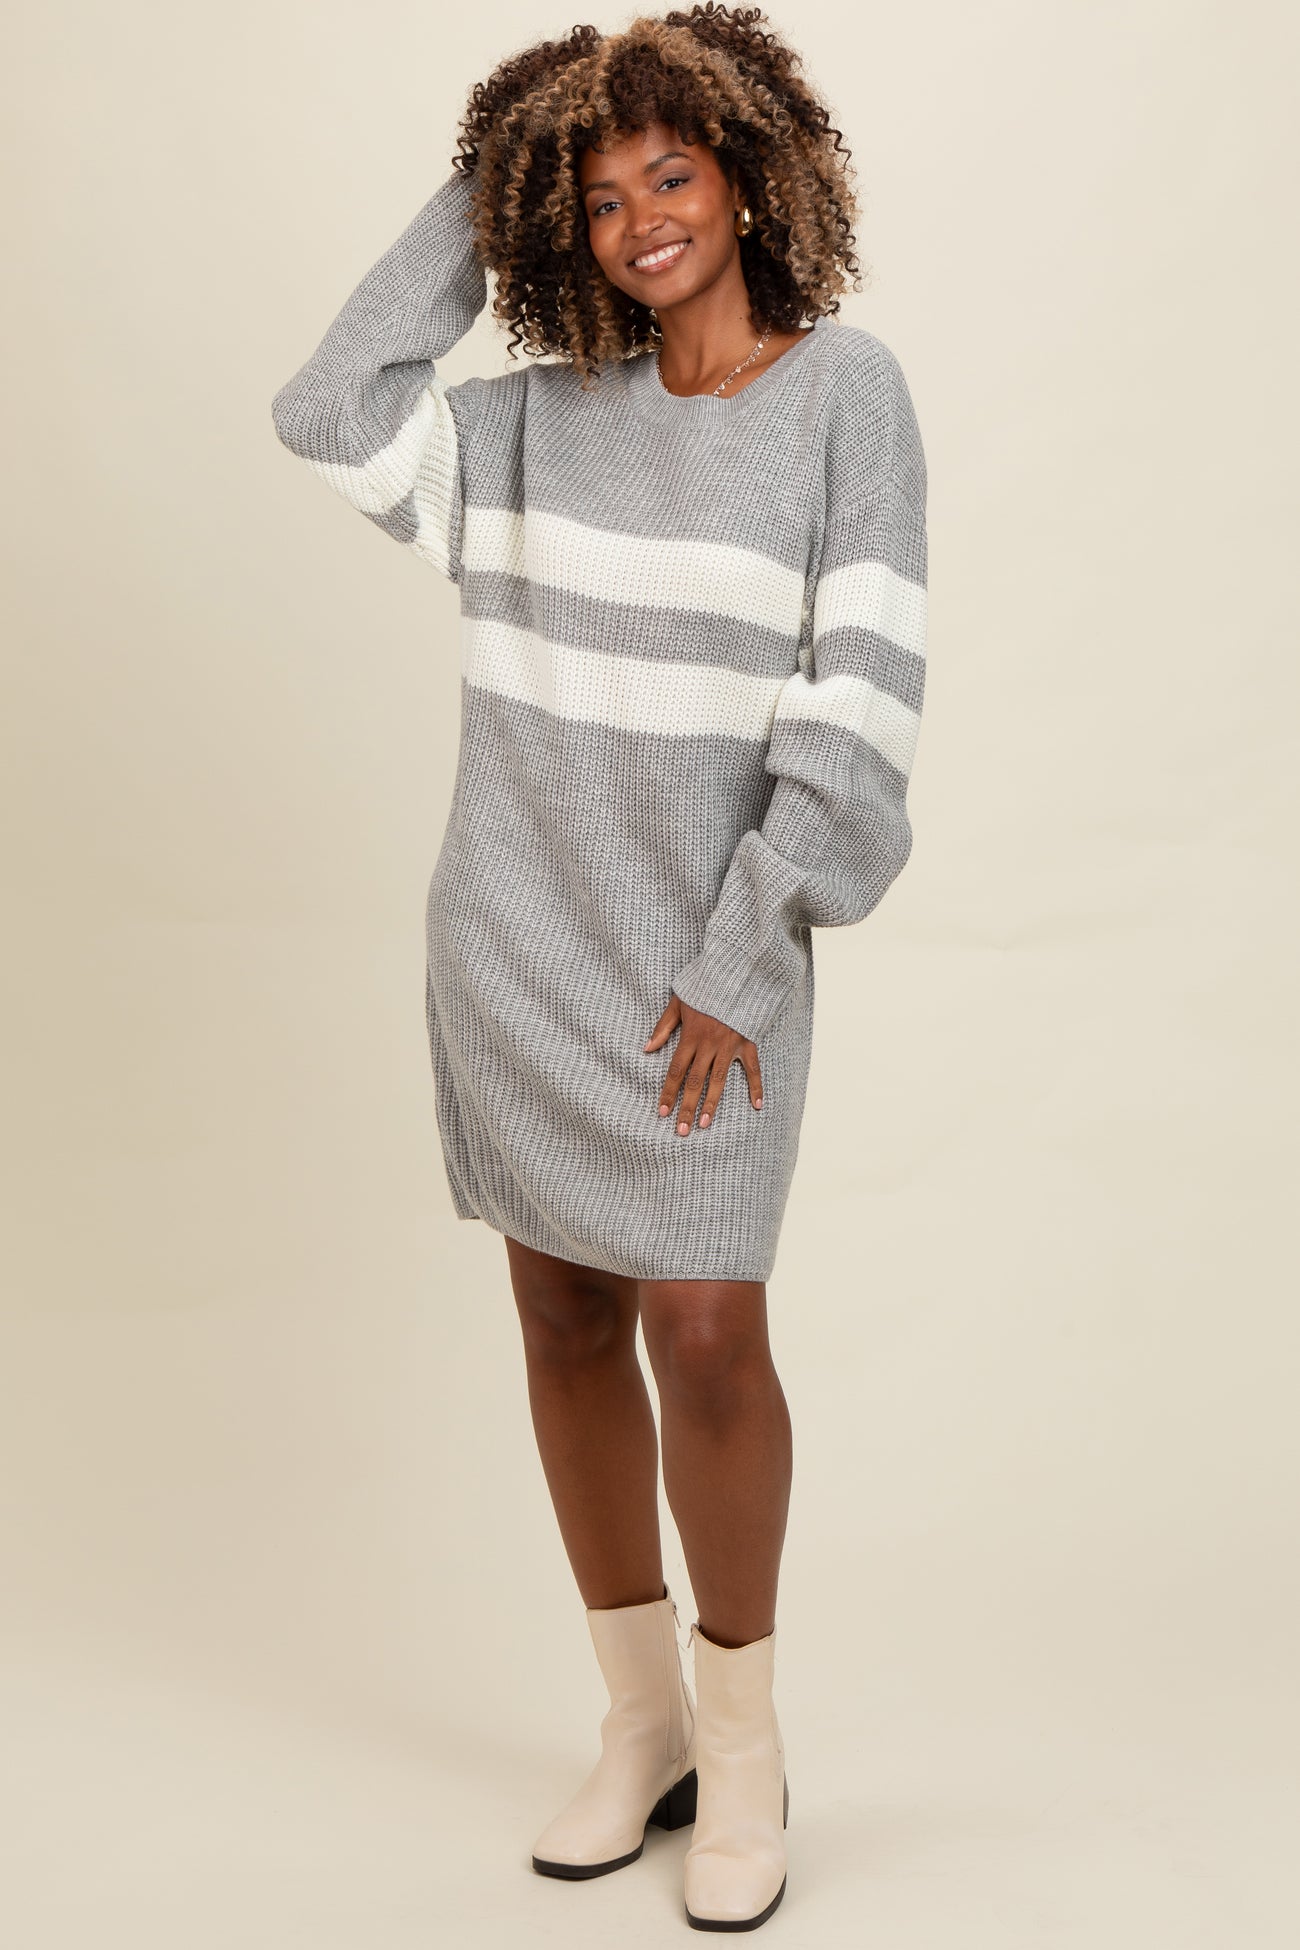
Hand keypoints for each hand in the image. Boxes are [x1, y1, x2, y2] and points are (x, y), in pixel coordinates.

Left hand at [643, 993, 763, 1134]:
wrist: (735, 973)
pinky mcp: (747, 1043)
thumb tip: (647, 1048)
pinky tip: (756, 1106)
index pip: (676, 1071)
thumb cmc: (703, 987)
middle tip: (682, 1130)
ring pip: (719, 1081)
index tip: (662, 1112)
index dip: (668, 1092)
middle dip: (688, 1107)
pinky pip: (753, 1069)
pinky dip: (756, 1087)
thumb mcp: (678, 1002)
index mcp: (691, 1036)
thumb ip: (663, 1027)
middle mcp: (709, 1045)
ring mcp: (730, 1046)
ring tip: (705, 1124)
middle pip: (695, 1082)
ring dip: (711, 1104)